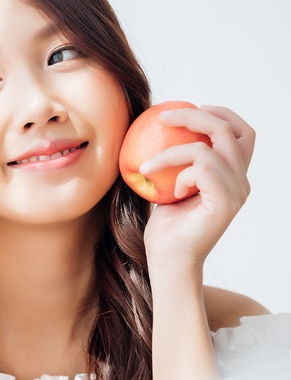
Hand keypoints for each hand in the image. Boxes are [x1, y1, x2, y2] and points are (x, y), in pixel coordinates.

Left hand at [141, 105, 253, 270]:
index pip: (242, 134)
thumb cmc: (165, 228)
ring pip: (210, 148)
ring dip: (172, 150)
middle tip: (163, 116)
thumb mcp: (168, 187)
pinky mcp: (225, 203)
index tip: (194, 107)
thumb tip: (156, 133)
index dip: (223, 114)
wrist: (168, 260)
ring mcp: (236, 192)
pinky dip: (179, 173)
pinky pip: (202, 169)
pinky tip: (170, 191)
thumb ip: (175, 164)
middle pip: (231, 131)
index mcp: (232, 177)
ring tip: (148, 166)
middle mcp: (241, 182)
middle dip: (197, 116)